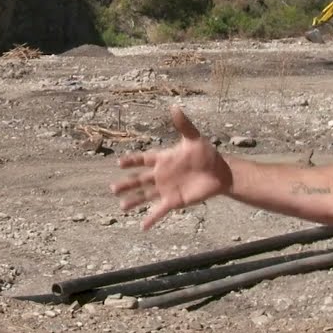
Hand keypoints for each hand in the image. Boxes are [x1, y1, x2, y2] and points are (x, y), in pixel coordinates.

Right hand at [109, 106, 231, 229]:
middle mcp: (161, 175)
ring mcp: (166, 189)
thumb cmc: (207, 154)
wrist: (220, 173)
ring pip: (145, 196)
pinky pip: (160, 211)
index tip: (119, 162)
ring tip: (122, 207)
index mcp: (163, 159)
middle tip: (113, 188)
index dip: (131, 161)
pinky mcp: (174, 201)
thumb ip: (183, 125)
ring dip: (134, 201)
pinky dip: (151, 219)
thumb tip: (174, 106)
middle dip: (127, 184)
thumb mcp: (194, 138)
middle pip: (140, 180)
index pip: (143, 159)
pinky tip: (142, 226)